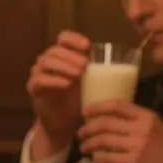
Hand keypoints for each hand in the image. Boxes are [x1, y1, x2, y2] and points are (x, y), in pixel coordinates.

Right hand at [25, 30, 89, 158]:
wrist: (64, 123)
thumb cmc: (79, 101)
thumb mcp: (92, 84)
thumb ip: (100, 72)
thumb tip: (128, 64)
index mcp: (62, 57)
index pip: (63, 38)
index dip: (73, 39)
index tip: (87, 45)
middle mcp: (48, 63)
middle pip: (54, 50)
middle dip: (70, 56)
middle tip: (85, 64)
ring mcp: (39, 75)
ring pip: (45, 62)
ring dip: (63, 66)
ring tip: (78, 74)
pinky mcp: (33, 89)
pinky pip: (39, 80)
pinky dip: (52, 80)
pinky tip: (66, 84)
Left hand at [77, 100, 162, 162]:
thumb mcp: (156, 128)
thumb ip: (136, 122)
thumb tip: (109, 119)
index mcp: (147, 116)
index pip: (118, 105)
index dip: (98, 107)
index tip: (85, 111)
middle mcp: (141, 128)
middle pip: (106, 123)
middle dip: (88, 128)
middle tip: (80, 133)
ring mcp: (137, 145)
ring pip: (104, 140)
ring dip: (89, 143)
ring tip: (84, 147)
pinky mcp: (133, 162)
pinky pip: (108, 158)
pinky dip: (98, 158)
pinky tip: (95, 159)